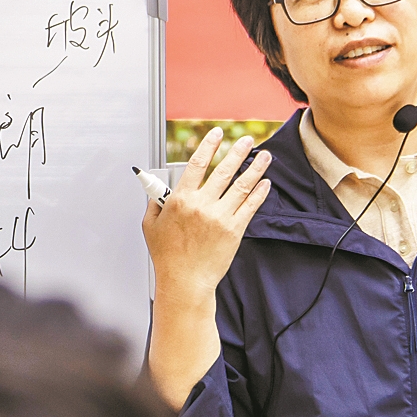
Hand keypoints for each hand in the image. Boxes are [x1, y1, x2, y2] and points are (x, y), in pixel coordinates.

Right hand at [143, 127, 271, 298]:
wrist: (185, 282)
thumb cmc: (168, 258)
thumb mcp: (151, 227)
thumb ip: (154, 204)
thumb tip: (156, 188)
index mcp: (180, 199)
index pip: (197, 163)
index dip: (209, 145)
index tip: (217, 134)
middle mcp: (202, 205)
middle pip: (224, 170)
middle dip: (238, 151)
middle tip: (246, 140)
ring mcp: (220, 217)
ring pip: (242, 185)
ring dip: (256, 168)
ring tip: (265, 156)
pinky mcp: (234, 230)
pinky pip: (250, 206)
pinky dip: (259, 192)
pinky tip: (265, 183)